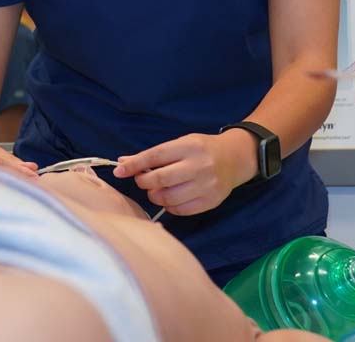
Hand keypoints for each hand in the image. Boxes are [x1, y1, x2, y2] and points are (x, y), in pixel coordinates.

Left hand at [112, 132, 253, 216]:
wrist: (235, 158)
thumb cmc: (201, 149)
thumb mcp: (179, 144)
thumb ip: (153, 154)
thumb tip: (123, 162)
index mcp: (188, 147)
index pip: (155, 156)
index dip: (134, 165)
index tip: (119, 171)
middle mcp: (198, 166)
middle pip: (160, 179)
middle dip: (144, 182)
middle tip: (143, 180)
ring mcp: (206, 185)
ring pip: (168, 198)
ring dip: (155, 196)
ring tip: (157, 190)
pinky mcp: (211, 201)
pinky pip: (181, 210)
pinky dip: (169, 206)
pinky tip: (171, 198)